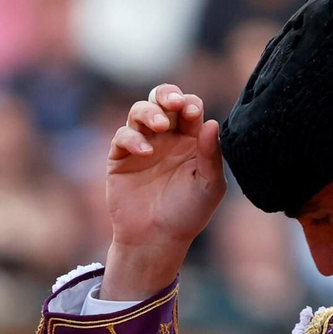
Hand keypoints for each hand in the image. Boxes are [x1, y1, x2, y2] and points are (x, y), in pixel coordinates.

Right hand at [104, 84, 226, 299]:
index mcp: (191, 140)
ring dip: (149, 112)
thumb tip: (212, 122)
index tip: (193, 113)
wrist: (156, 239)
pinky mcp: (121, 157)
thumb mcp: (209, 187)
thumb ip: (212, 156)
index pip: (190, 109)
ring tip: (160, 126)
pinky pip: (123, 135)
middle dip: (167, 94)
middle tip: (174, 103)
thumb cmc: (188, 214)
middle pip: (162, 100)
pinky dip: (133, 138)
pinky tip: (145, 151)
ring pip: (140, 111)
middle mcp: (166, 138)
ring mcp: (142, 145)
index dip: (190, 104)